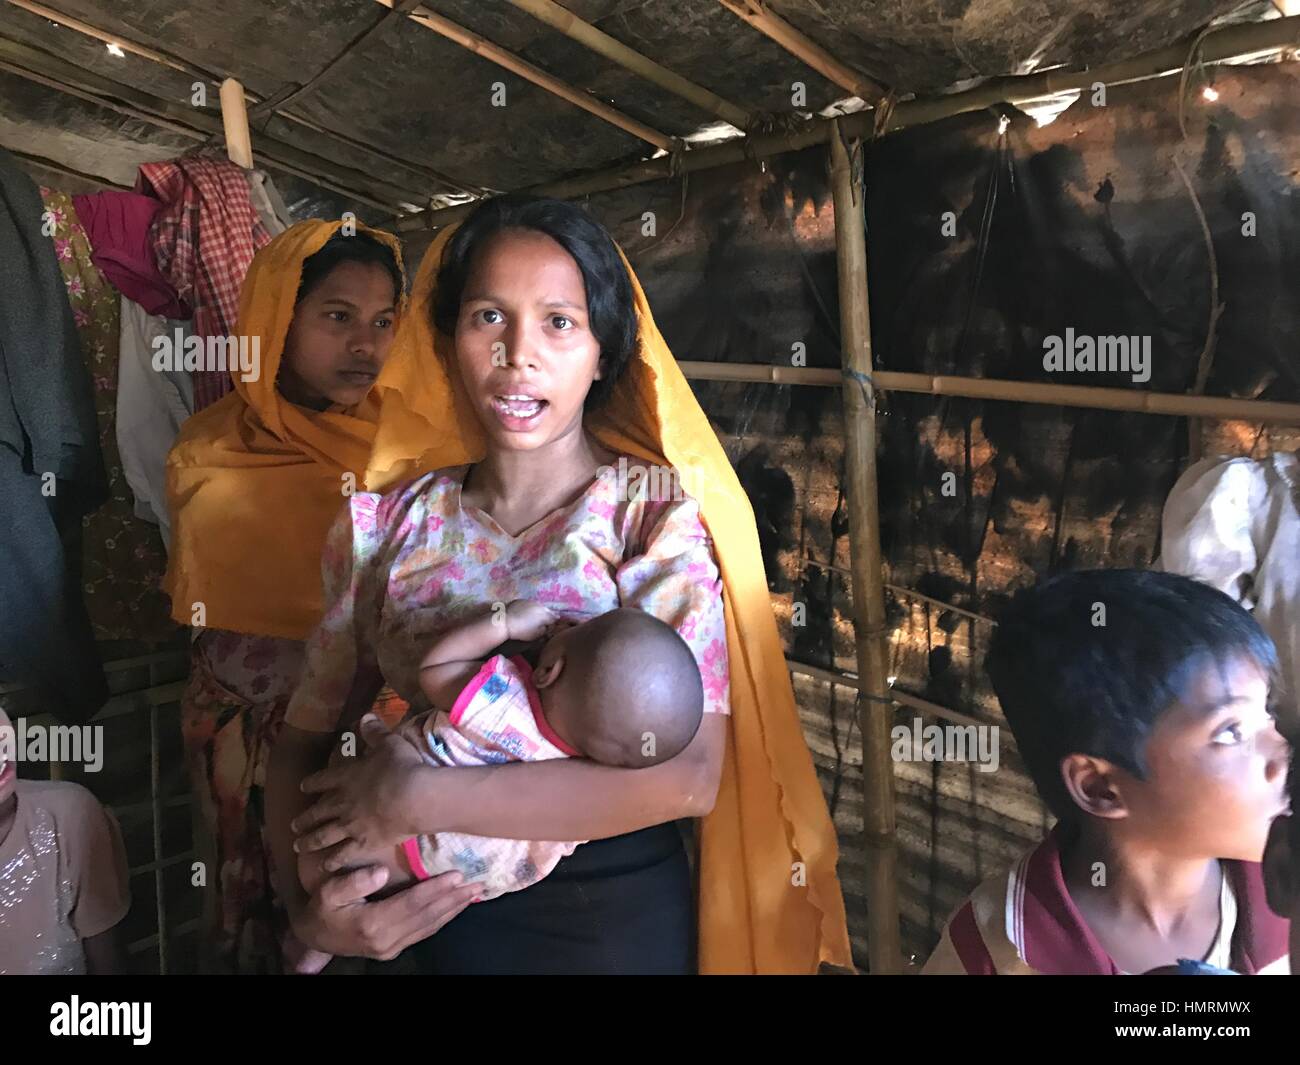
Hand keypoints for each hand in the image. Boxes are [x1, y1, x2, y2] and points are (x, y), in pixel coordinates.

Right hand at [289, 866, 477, 961]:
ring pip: (430, 926)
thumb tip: (380, 872)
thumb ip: (353, 882)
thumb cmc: (322, 908)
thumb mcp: (329, 891)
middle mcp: (387, 940)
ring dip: (453, 909)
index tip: (457, 874)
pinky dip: (443, 919)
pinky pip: (424, 932)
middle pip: (427, 916)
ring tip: (474, 893)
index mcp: (373, 923)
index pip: (412, 904)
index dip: (435, 889)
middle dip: (454, 899)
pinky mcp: (394, 949)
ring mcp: (392, 947)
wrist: (314, 938)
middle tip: (478, 883)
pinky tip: (455, 907)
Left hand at [293, 714, 425, 855]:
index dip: (312, 783)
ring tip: (298, 846)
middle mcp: (342, 802)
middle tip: (293, 825)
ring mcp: (351, 825)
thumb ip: (374, 731)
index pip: (323, 780)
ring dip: (309, 841)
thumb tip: (364, 716)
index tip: (303, 787)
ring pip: (324, 835)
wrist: (414, 797)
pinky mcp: (364, 843)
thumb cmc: (402, 767)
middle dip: (304, 819)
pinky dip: (332, 860)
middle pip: (318, 812)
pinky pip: (343, 854)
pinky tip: (324, 866)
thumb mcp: (389, 743)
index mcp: (346, 777)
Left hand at [505, 599, 557, 641]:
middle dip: (547, 616)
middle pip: (547, 611)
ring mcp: (530, 601)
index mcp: (545, 614)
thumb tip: (548, 627)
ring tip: (533, 618)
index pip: (554, 618)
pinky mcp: (520, 600)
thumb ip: (545, 630)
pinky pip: (528, 604)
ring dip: (538, 611)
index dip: (553, 623)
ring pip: (538, 606)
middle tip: (543, 623)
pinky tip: (524, 614)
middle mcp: (539, 605)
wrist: (504, 621)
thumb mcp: (536, 635)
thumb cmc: (521, 631)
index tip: (551, 627)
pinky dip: (529, 609)